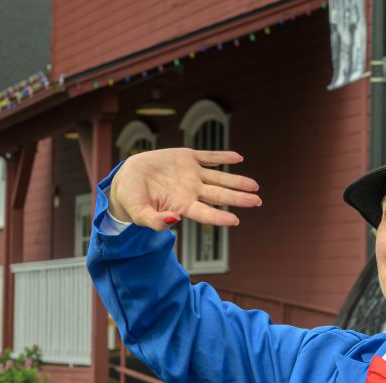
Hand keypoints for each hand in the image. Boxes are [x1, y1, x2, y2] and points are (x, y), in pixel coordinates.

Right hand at [108, 148, 260, 230]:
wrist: (127, 177)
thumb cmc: (133, 200)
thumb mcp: (138, 213)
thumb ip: (154, 221)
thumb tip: (174, 220)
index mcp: (182, 206)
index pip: (204, 213)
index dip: (219, 217)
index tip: (235, 220)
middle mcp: (192, 191)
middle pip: (219, 195)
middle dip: (238, 198)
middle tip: (257, 202)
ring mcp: (191, 175)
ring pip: (219, 177)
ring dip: (237, 180)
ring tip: (255, 185)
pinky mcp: (187, 158)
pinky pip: (208, 157)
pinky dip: (222, 157)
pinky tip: (238, 158)